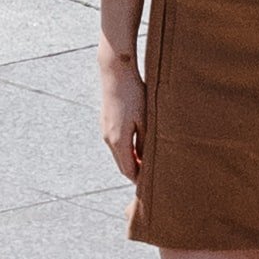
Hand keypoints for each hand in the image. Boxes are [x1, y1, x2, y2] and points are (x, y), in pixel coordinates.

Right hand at [96, 54, 146, 183]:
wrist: (115, 73)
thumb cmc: (134, 94)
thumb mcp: (146, 120)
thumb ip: (146, 143)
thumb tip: (146, 161)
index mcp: (118, 141)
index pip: (128, 170)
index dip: (139, 180)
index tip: (152, 185)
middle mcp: (108, 139)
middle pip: (123, 165)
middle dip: (136, 173)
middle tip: (153, 179)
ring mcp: (105, 131)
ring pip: (119, 154)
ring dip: (132, 161)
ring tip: (149, 163)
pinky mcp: (106, 123)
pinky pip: (116, 144)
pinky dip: (127, 150)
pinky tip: (139, 146)